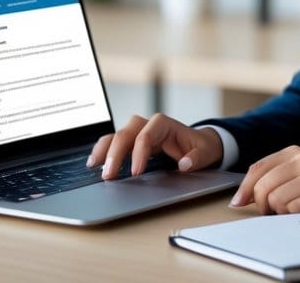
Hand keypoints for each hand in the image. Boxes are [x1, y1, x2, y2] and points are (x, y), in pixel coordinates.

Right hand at [87, 113, 224, 179]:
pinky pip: (114, 143)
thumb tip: (184, 164)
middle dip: (115, 154)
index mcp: (164, 124)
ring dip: (104, 150)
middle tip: (109, 176)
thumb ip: (197, 157)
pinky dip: (103, 151)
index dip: (139, 153)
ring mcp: (138, 132)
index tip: (135, 174)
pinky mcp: (133, 142)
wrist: (199, 144)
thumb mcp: (206, 152)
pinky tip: (95, 163)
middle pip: (126, 133)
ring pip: (116, 135)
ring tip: (94, 166)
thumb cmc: (201, 147)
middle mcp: (148, 125)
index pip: (146, 135)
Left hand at [231, 146, 299, 221]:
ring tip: (294, 212)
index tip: (238, 203)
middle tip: (269, 214)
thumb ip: (285, 176)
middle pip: (263, 183)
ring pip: (275, 197)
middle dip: (260, 204)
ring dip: (279, 212)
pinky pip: (293, 207)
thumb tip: (251, 194)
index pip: (259, 167)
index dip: (245, 187)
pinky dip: (294, 215)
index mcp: (297, 152)